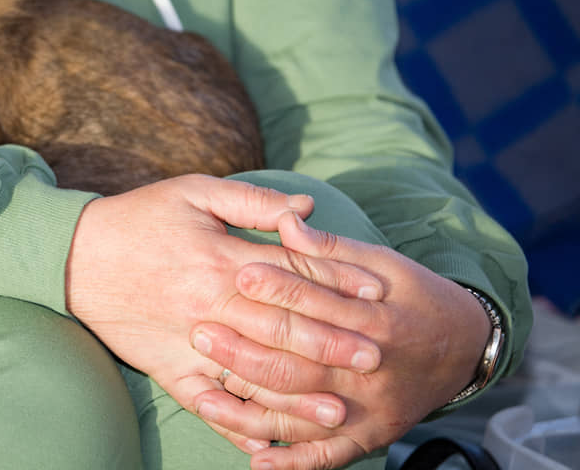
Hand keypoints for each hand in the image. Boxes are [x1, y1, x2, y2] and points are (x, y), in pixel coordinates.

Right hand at [65, 175, 386, 446]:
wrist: (75, 257)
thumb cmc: (139, 217)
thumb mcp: (194, 193)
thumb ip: (253, 200)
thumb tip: (307, 208)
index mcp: (222, 259)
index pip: (293, 275)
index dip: (339, 283)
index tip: (378, 295)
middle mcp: (212, 307)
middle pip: (283, 331)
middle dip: (332, 345)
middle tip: (375, 359)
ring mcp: (190, 344)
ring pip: (251, 377)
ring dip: (295, 397)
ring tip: (337, 413)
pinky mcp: (168, 369)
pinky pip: (207, 404)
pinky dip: (236, 426)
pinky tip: (265, 443)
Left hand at [192, 212, 491, 468]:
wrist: (465, 348)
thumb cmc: (414, 297)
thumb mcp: (383, 263)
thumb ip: (330, 247)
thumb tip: (286, 221)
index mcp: (377, 321)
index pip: (319, 304)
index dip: (278, 289)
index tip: (238, 275)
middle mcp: (370, 370)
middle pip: (299, 364)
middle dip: (246, 351)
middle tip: (201, 334)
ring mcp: (369, 409)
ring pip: (302, 413)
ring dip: (250, 409)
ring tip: (204, 396)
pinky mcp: (370, 436)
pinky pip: (326, 455)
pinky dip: (291, 462)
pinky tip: (255, 460)